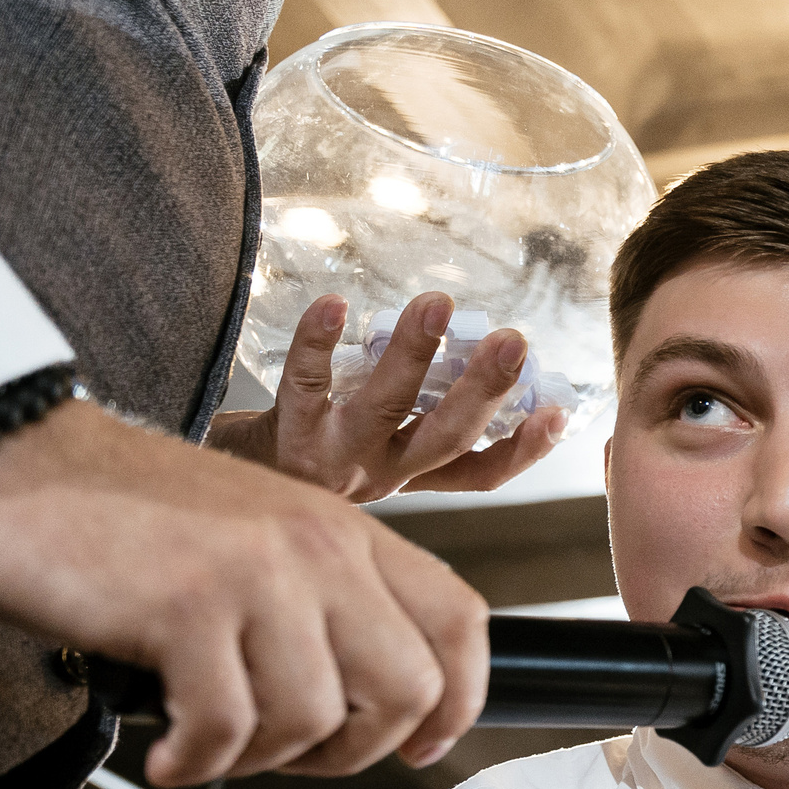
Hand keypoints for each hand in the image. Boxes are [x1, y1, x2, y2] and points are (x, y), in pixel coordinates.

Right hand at [0, 398, 488, 783]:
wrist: (9, 462)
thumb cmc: (124, 515)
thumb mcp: (257, 538)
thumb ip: (322, 600)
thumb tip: (371, 704)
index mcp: (346, 529)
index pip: (459, 620)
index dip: (460, 701)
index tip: (424, 745)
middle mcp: (319, 547)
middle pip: (408, 689)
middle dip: (355, 751)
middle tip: (290, 757)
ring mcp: (258, 574)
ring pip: (316, 721)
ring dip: (259, 760)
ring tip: (206, 741)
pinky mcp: (188, 607)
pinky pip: (228, 730)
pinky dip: (197, 760)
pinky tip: (166, 749)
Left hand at [205, 292, 566, 502]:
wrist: (229, 485)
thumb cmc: (304, 454)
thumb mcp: (368, 455)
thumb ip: (416, 420)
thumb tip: (478, 361)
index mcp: (409, 477)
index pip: (479, 473)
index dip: (523, 449)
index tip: (559, 413)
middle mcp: (380, 474)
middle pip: (445, 438)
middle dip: (485, 391)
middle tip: (513, 342)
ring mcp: (334, 457)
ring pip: (385, 409)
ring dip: (414, 356)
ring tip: (437, 305)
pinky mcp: (286, 433)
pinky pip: (305, 385)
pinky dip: (318, 343)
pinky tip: (335, 304)